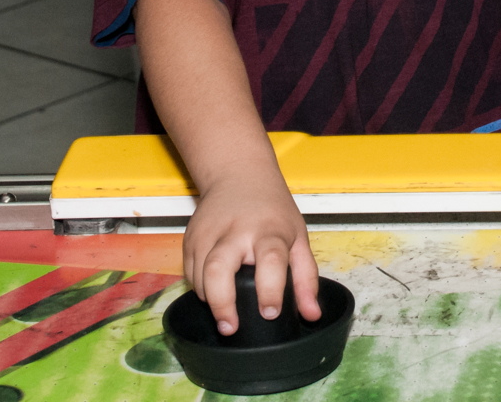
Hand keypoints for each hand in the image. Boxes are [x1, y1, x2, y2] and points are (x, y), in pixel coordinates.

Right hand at [183, 159, 320, 334]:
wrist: (238, 172)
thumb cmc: (272, 208)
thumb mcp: (297, 236)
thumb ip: (306, 277)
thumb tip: (311, 315)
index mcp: (268, 230)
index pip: (270, 259)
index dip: (270, 289)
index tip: (270, 312)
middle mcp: (236, 230)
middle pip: (219, 268)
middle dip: (222, 302)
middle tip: (230, 327)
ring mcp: (209, 232)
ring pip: (200, 275)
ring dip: (210, 300)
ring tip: (224, 310)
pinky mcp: (190, 237)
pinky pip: (189, 273)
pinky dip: (200, 288)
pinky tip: (213, 290)